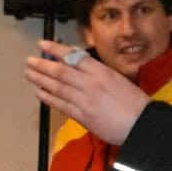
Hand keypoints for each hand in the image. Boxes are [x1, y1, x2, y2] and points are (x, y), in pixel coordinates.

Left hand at [24, 40, 149, 145]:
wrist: (142, 125)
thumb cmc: (136, 104)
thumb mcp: (120, 80)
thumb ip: (100, 73)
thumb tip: (82, 65)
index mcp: (102, 72)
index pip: (74, 56)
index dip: (56, 49)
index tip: (43, 44)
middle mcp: (91, 84)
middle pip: (61, 71)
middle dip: (43, 64)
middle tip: (30, 60)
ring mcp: (85, 100)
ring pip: (57, 86)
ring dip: (41, 79)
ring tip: (29, 73)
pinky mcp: (83, 116)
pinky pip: (61, 104)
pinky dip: (48, 97)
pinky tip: (39, 92)